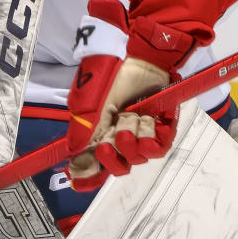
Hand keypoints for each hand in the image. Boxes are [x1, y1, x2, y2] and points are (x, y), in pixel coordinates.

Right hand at [64, 0, 202, 190]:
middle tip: (107, 144)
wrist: (134, 57)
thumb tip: (74, 170)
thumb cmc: (108, 79)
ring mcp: (141, 133)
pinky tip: (145, 125)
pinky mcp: (162, 126)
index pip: (94, 166)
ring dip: (131, 143)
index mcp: (98, 135)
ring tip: (128, 121)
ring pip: (138, 158)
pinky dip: (151, 140)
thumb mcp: (87, 109)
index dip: (90, 177)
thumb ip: (81, 139)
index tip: (82, 181)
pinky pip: (159, 147)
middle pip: (118, 167)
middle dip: (112, 158)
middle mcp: (119, 137)